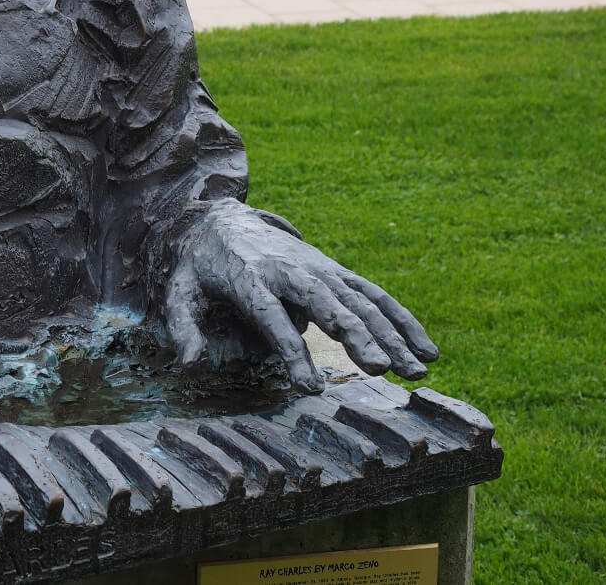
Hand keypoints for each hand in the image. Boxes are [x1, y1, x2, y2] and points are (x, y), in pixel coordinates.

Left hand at [163, 205, 438, 392]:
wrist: (222, 220)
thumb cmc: (200, 266)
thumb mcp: (179, 291)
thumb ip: (184, 328)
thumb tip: (189, 367)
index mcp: (249, 279)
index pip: (272, 318)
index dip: (291, 351)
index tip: (309, 386)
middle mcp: (290, 270)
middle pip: (327, 302)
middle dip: (356, 334)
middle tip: (381, 370)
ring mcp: (318, 267)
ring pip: (360, 299)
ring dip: (391, 333)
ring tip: (416, 370)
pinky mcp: (335, 270)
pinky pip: (374, 294)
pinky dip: (402, 319)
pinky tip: (427, 350)